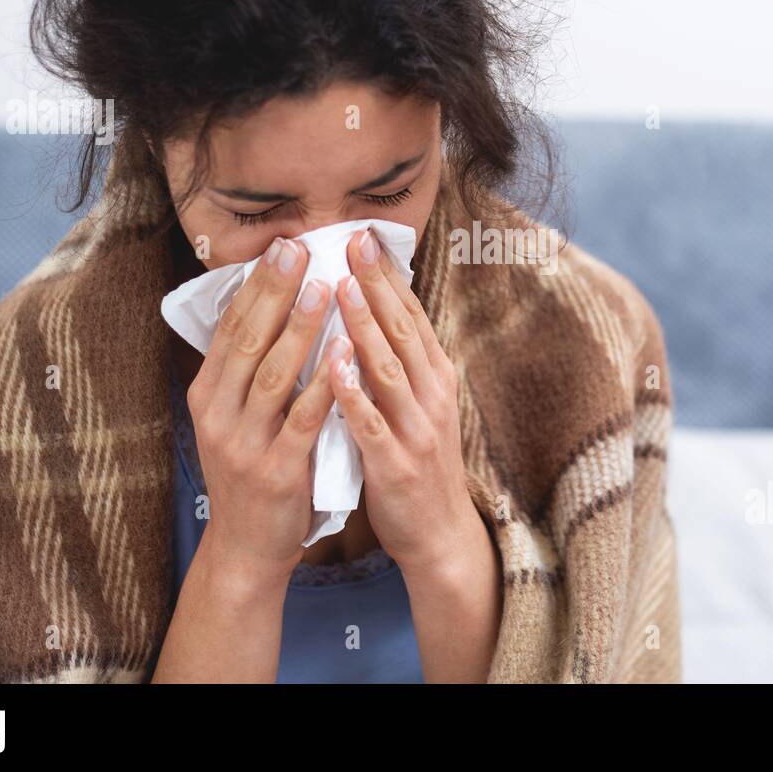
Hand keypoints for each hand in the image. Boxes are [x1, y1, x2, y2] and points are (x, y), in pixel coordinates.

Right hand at [185, 236, 338, 585]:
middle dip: (274, 292)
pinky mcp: (275, 471)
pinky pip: (303, 420)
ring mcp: (244, 444)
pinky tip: (344, 353)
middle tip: (298, 250)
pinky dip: (324, 384)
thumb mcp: (235, 417)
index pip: (231, 328)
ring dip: (298, 329)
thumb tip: (271, 306)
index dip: (256, 285)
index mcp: (207, 394)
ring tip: (324, 288)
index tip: (281, 246)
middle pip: (247, 341)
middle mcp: (217, 414)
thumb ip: (248, 370)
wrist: (248, 546)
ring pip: (272, 375)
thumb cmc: (253, 469)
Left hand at [327, 227, 477, 580]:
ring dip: (365, 326)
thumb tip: (372, 314)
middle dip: (377, 284)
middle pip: (403, 331)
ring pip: (389, 369)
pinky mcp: (394, 463)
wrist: (440, 533)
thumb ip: (399, 365)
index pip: (412, 316)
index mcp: (435, 379)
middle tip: (353, 242)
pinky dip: (352, 392)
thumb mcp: (420, 406)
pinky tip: (332, 365)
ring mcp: (415, 429)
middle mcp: (431, 396)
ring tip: (340, 287)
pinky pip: (371, 422)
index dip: (389, 276)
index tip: (366, 238)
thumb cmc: (420, 463)